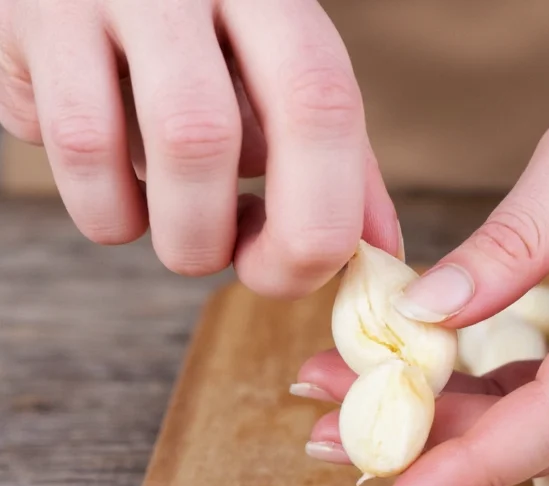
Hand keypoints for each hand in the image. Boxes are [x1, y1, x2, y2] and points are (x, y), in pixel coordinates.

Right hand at [0, 0, 400, 296]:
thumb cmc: (213, 35)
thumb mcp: (285, 72)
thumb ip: (338, 157)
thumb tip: (382, 250)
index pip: (321, 106)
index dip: (320, 216)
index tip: (302, 268)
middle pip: (211, 135)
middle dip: (225, 240)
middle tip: (228, 256)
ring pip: (135, 149)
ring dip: (167, 232)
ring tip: (170, 218)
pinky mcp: (31, 22)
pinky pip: (66, 148)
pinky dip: (101, 204)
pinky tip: (115, 185)